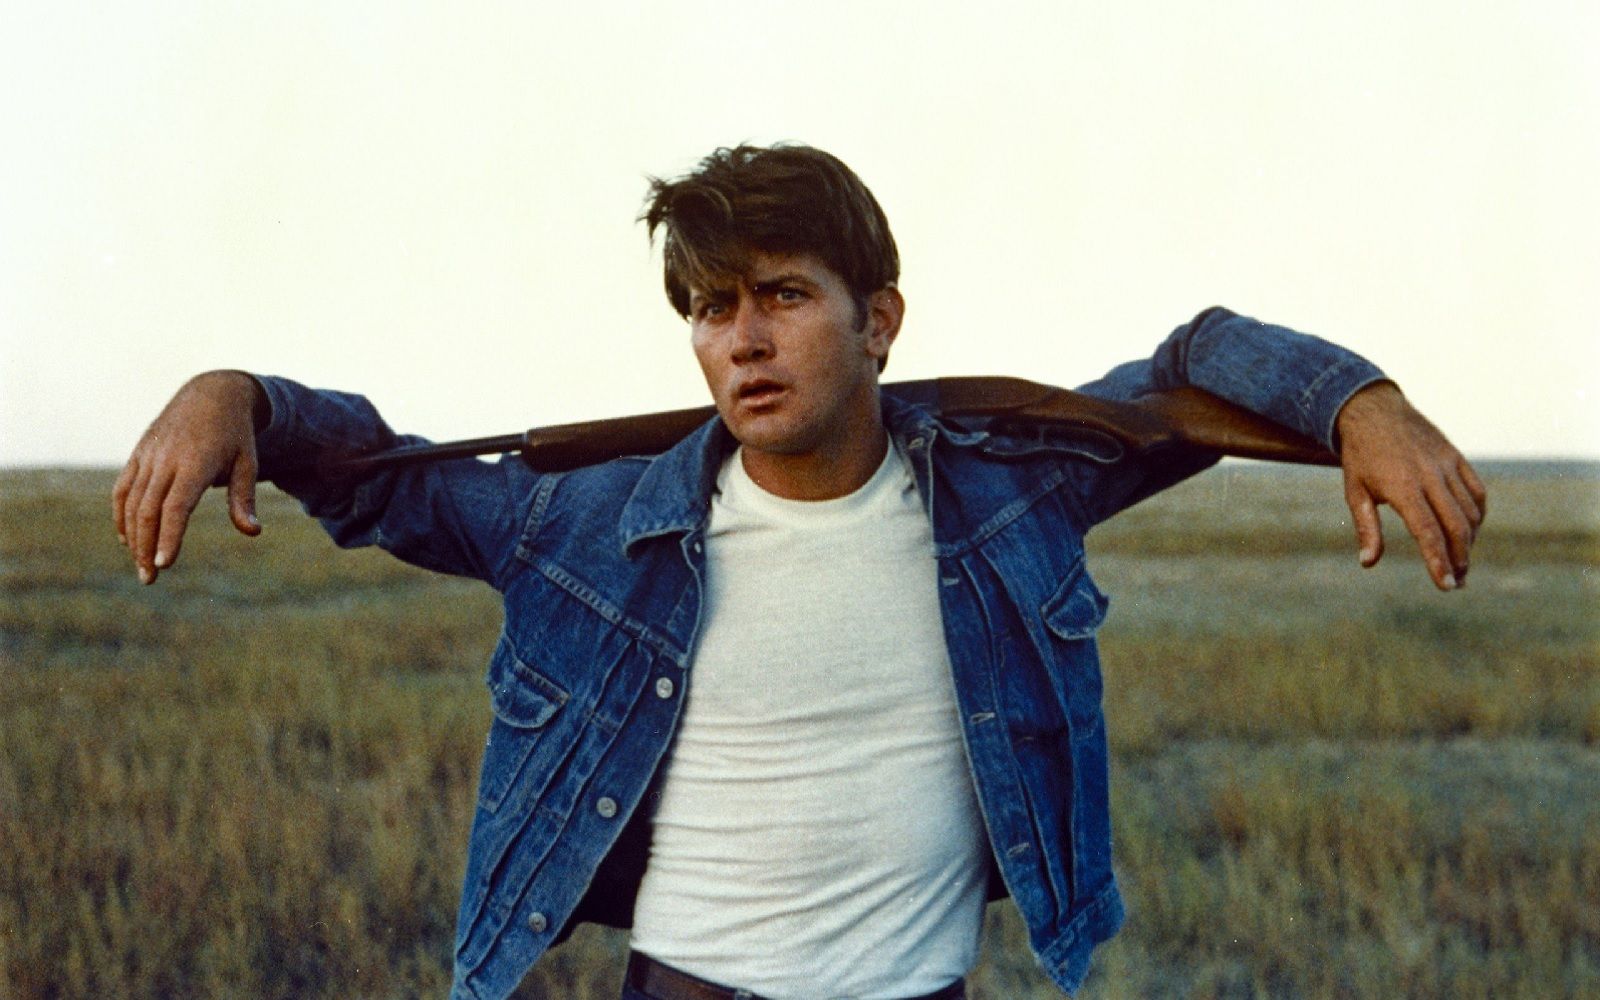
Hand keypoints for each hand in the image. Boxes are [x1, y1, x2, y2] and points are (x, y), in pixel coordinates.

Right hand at [113, 371, 265, 583]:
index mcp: (195, 463)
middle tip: (150, 579)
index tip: (163, 564)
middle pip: (148, 510)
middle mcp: (166, 460)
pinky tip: (127, 539)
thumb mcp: (247, 462)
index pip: (176, 507)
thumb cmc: (235, 434)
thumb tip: (253, 531)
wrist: (211, 394)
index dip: (168, 536)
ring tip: (140, 566)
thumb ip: (244, 498)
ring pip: (131, 502)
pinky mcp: (138, 454)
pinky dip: (121, 515)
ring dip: (132, 537)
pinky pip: (123, 488)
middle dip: (145, 547)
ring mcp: (148, 456)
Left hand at [1336, 381, 1485, 589]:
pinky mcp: (1456, 457)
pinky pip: (1477, 492)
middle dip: (1460, 559)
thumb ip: (1366, 528)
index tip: (1447, 585)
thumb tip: (1368, 563)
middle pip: (1456, 526)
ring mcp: (1446, 465)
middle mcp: (1430, 476)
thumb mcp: (1354, 491)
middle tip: (1457, 581)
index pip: (1428, 533)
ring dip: (1470, 541)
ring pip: (1470, 511)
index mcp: (1402, 488)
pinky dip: (1478, 515)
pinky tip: (1470, 531)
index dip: (1439, 562)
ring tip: (1461, 561)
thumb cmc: (1361, 456)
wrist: (1374, 411)